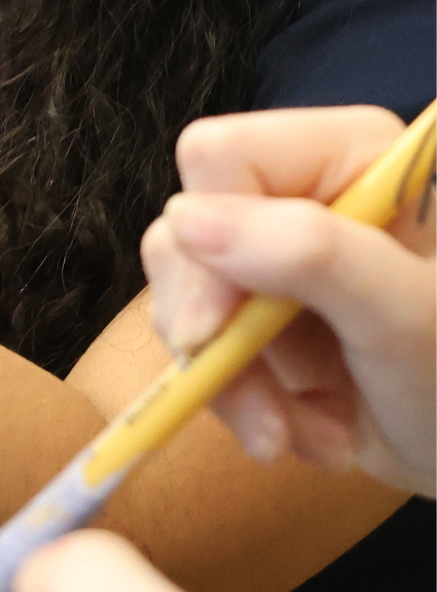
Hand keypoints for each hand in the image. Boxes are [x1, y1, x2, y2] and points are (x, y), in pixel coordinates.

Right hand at [142, 107, 434, 497]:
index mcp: (350, 157)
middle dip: (218, 333)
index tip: (220, 328)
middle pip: (187, 230)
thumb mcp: (405, 320)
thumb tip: (185, 220)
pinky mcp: (265, 316)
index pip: (222, 157)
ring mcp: (281, 259)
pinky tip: (306, 433)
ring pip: (186, 296)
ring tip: (298, 434)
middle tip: (264, 409)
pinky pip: (204, 346)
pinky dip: (244, 402)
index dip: (207, 240)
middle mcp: (306, 195)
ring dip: (234, 382)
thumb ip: (310, 254)